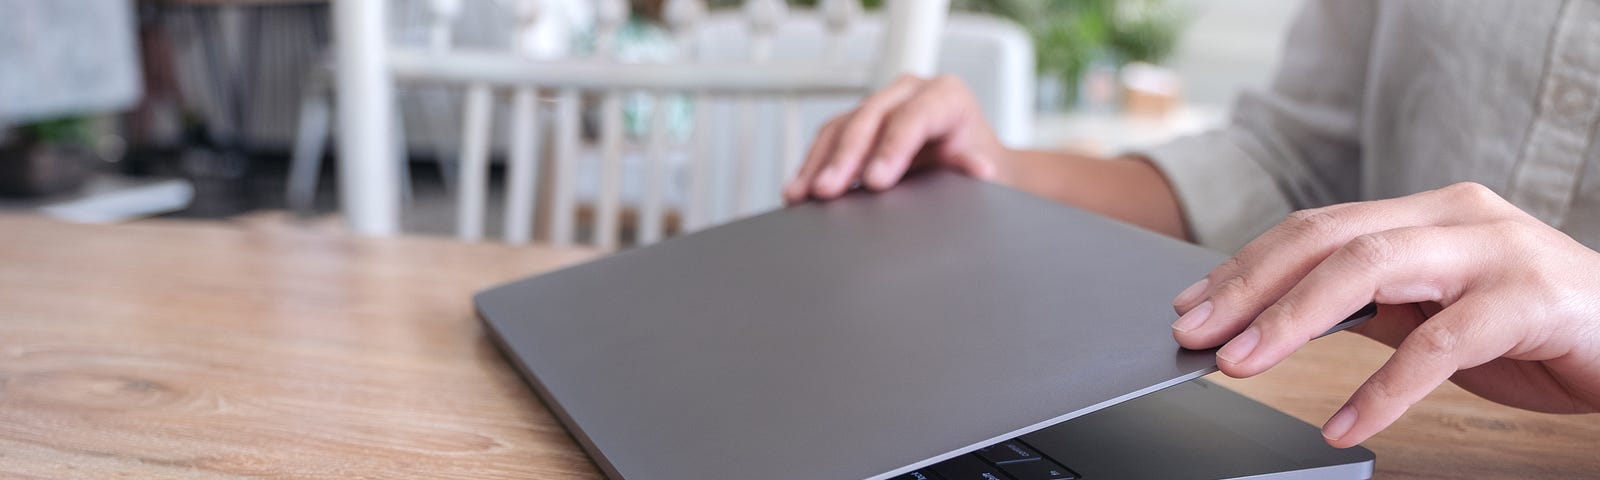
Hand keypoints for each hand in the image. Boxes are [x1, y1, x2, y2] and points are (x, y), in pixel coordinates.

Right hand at [783, 75, 1006, 203]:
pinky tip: (798, 189)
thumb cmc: (975, 163)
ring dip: (818, 163)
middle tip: (828, 190)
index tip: (876, 182)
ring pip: (841, 126)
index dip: (892, 149)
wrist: (970, 163)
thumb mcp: (982, 167)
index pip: (913, 117)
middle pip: (869, 119)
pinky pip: (829, 139)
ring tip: (802, 194)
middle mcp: (910, 92)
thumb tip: (977, 170)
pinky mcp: (858, 122)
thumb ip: (972, 166)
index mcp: (946, 96)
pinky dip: (813, 165)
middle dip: (845, 158)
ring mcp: (881, 104)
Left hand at [1168, 182, 1599, 447]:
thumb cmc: (1534, 329)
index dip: (1246, 265)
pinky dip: (1383, 388)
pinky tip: (1344, 423)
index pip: (1316, 228)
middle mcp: (1456, 216)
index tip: (1190, 306)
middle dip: (1251, 287)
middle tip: (1196, 334)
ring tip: (1243, 364)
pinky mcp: (1531, 301)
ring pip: (1372, 269)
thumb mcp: (1435, 311)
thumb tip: (1274, 320)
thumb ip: (1370, 305)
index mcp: (1425, 213)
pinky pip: (1441, 344)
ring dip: (1294, 319)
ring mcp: (1496, 251)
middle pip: (1329, 239)